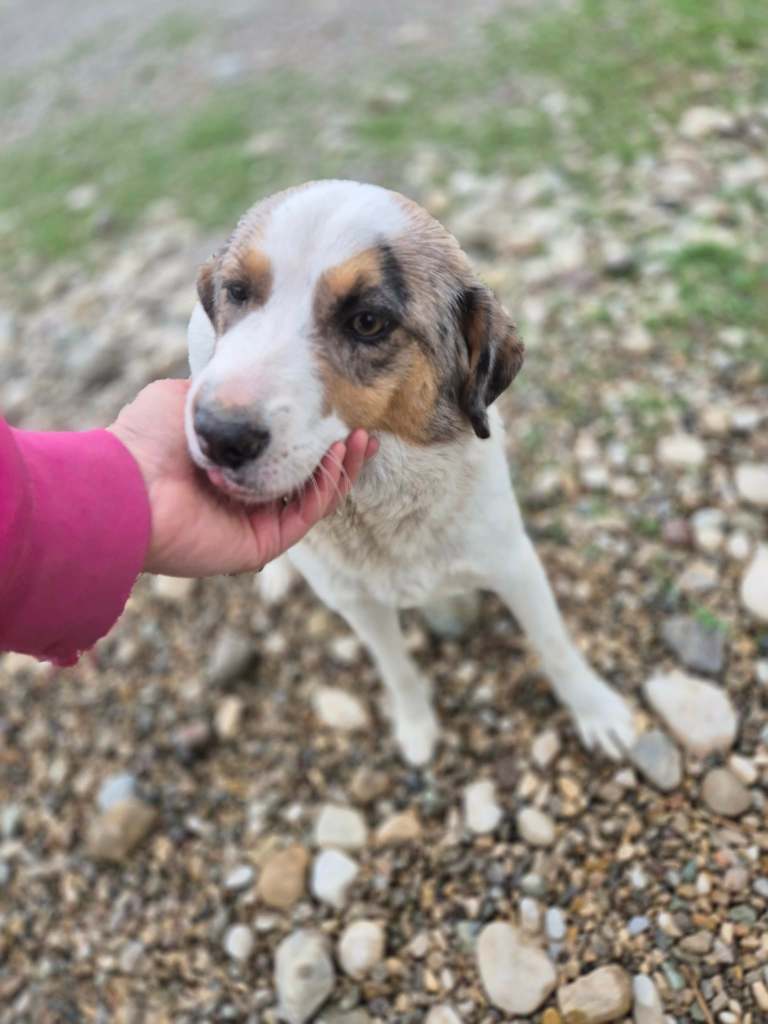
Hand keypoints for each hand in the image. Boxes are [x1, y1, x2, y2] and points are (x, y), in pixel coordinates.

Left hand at [108, 379, 376, 576]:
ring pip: (313, 495)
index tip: (332, 402)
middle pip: (304, 475)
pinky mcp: (261, 543)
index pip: (278, 448)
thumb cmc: (147, 438)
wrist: (128, 484)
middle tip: (364, 424)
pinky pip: (306, 514)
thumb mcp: (188, 396)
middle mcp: (242, 494)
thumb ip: (223, 392)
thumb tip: (250, 380)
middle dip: (337, 450)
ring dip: (341, 466)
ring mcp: (254, 521)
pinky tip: (340, 452)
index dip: (308, 428)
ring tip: (362, 436)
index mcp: (225, 463)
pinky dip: (327, 486)